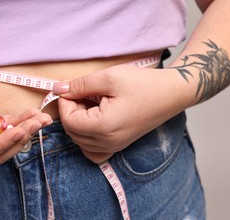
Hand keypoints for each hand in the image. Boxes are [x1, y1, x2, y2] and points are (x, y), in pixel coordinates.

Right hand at [0, 84, 52, 166]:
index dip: (2, 143)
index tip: (19, 131)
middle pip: (2, 150)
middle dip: (22, 137)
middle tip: (39, 122)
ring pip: (8, 140)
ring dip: (27, 130)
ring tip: (44, 118)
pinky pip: (7, 127)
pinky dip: (20, 121)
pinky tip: (33, 113)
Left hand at [53, 65, 187, 163]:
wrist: (171, 93)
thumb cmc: (143, 83)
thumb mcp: (108, 77)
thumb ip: (80, 85)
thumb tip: (57, 90)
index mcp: (104, 127)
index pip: (68, 121)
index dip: (65, 103)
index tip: (72, 89)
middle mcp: (108, 142)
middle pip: (72, 132)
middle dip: (71, 111)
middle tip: (83, 93)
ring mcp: (114, 147)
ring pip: (80, 141)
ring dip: (78, 122)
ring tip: (90, 103)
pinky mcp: (119, 145)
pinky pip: (93, 151)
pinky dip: (86, 138)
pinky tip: (93, 121)